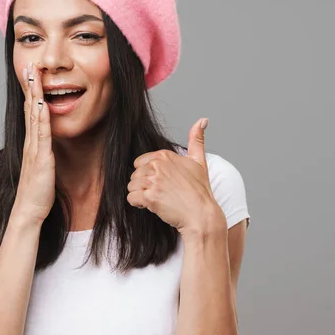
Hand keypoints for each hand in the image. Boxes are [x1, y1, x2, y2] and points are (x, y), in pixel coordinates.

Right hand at [10, 62, 55, 226]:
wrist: (29, 211)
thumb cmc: (37, 192)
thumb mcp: (43, 166)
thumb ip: (45, 152)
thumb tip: (50, 141)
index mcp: (32, 143)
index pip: (31, 112)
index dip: (31, 92)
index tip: (32, 74)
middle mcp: (30, 142)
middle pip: (29, 109)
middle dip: (30, 86)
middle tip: (29, 64)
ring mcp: (34, 149)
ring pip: (34, 117)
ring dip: (34, 95)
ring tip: (34, 76)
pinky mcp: (41, 158)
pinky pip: (41, 134)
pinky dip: (41, 118)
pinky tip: (42, 104)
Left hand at [127, 118, 224, 234]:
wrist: (201, 214)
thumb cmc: (200, 190)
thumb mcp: (200, 161)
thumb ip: (196, 139)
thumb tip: (203, 120)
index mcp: (165, 155)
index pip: (140, 162)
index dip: (149, 175)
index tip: (162, 182)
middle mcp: (158, 165)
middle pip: (135, 174)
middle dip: (144, 185)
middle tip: (160, 193)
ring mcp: (154, 181)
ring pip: (131, 186)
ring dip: (140, 195)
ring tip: (156, 200)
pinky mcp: (150, 197)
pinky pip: (131, 198)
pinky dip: (138, 204)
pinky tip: (151, 206)